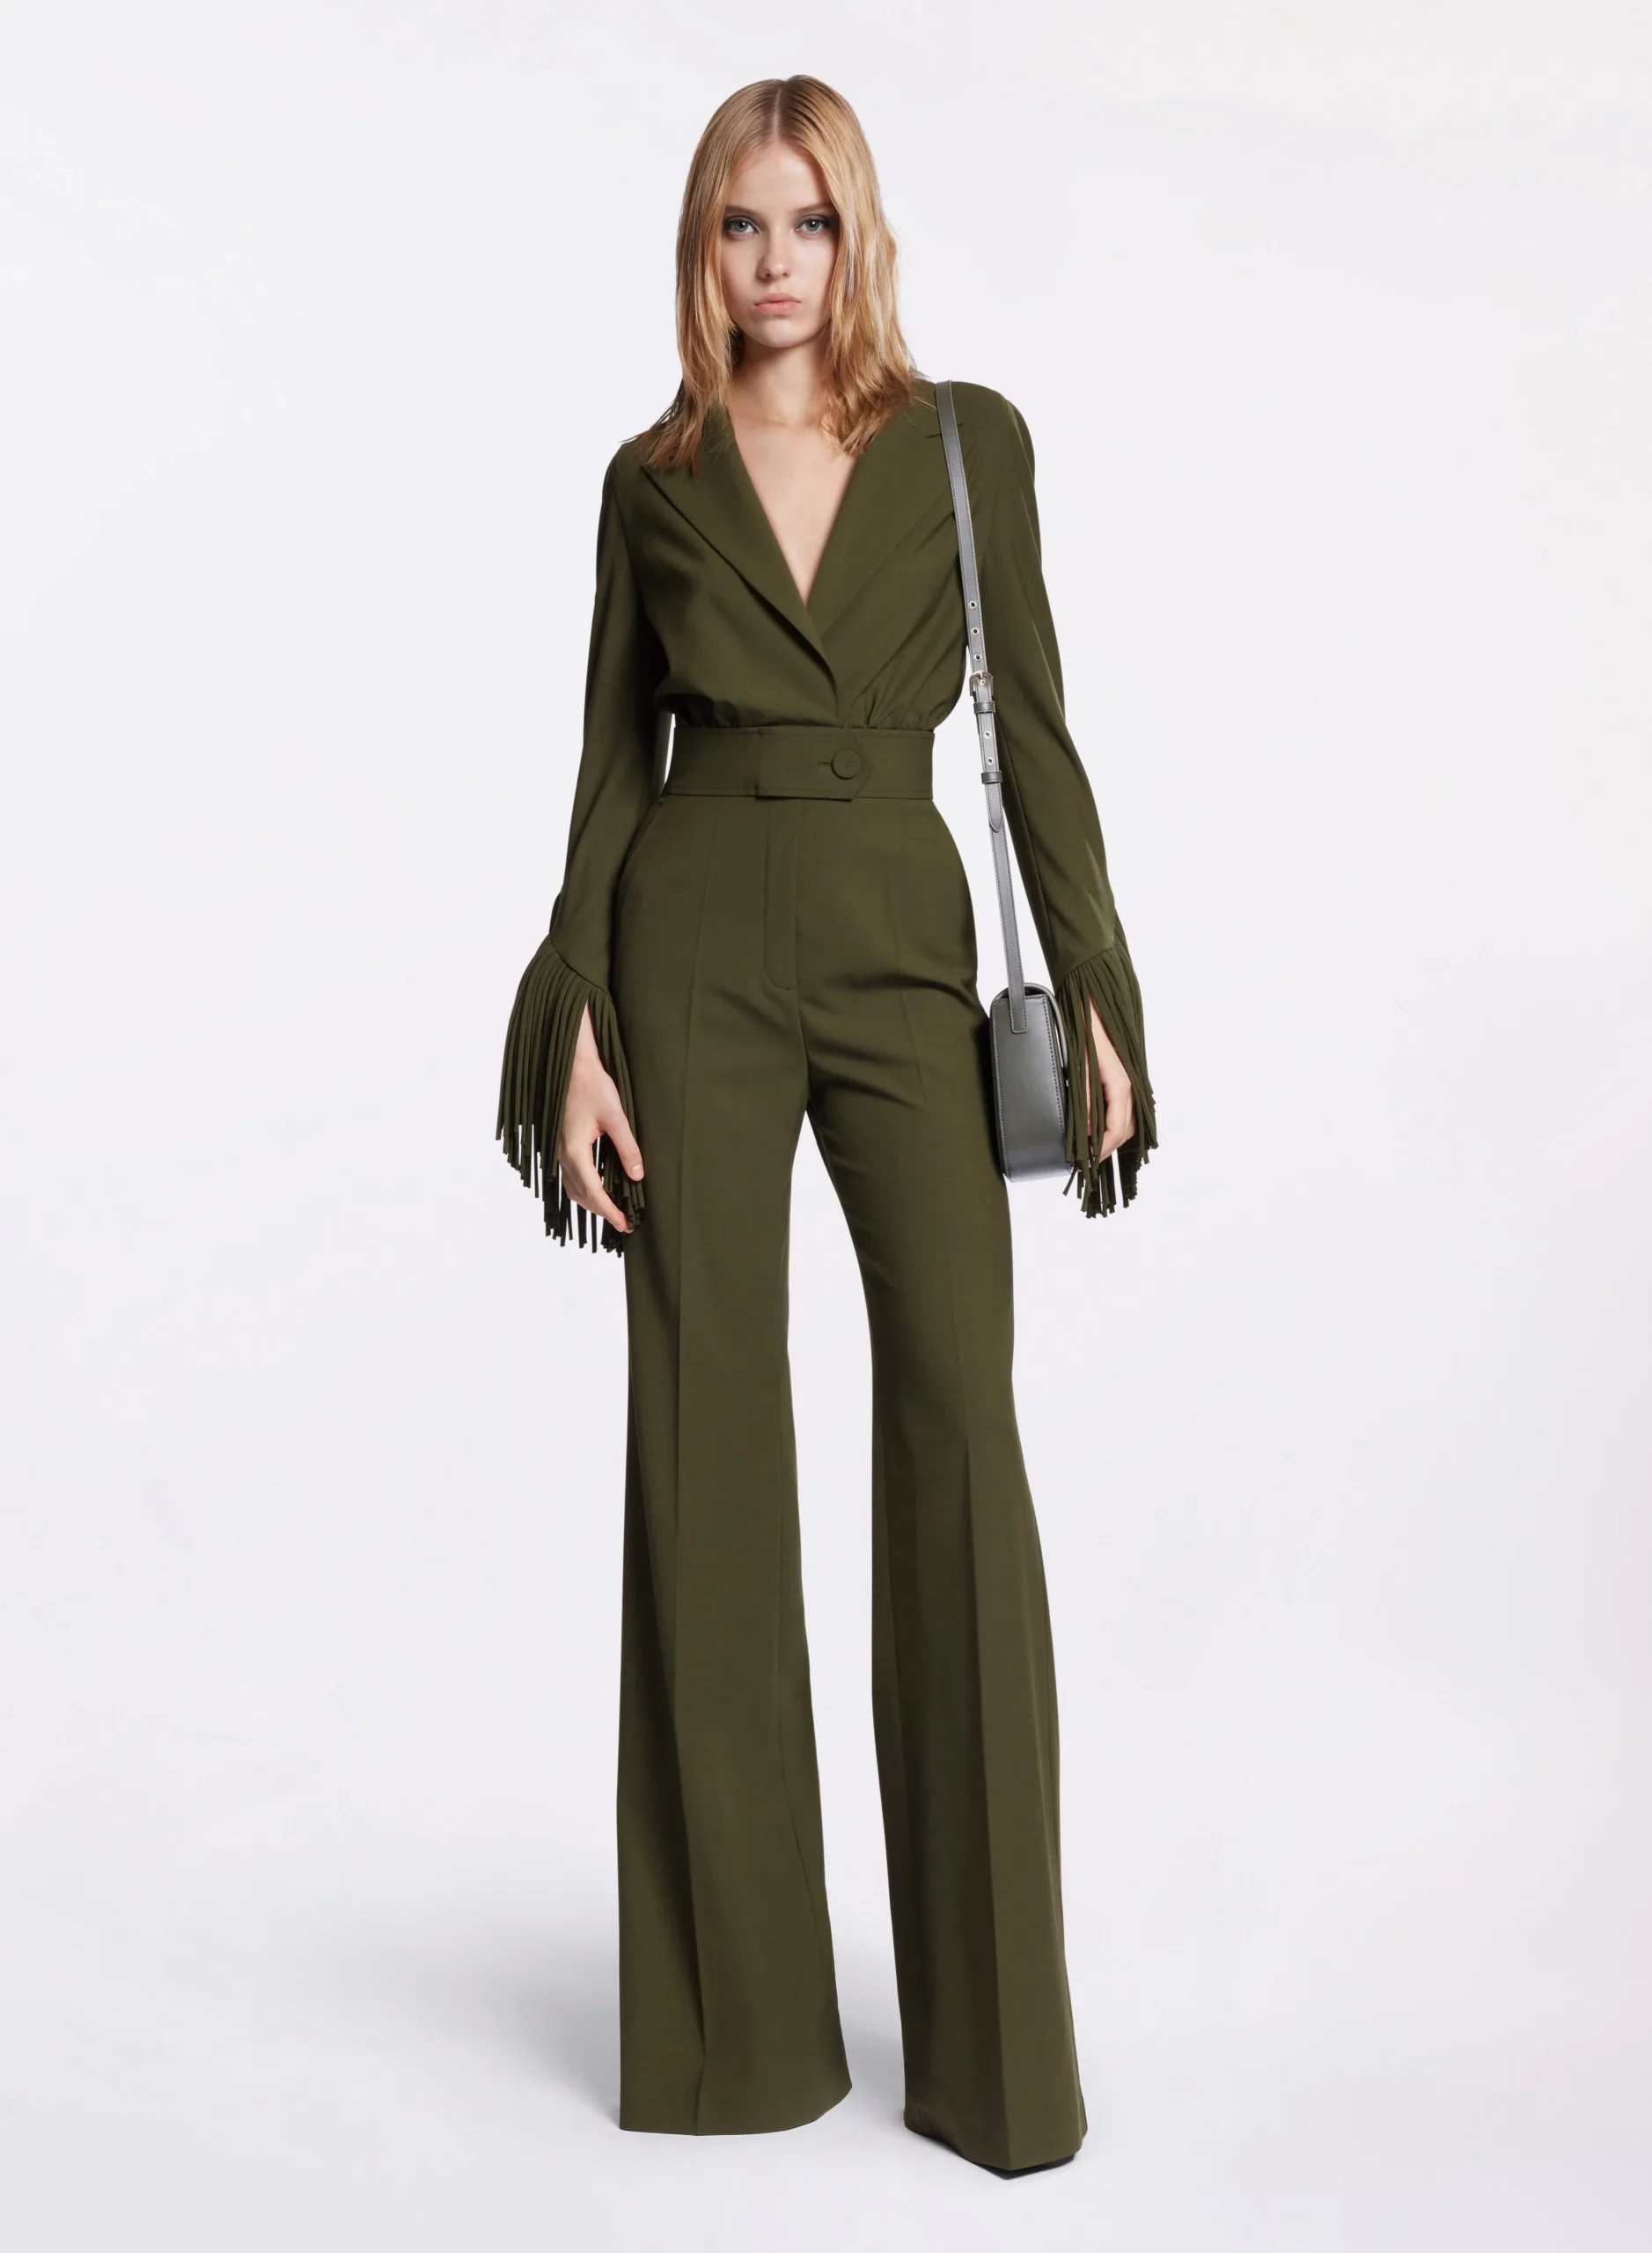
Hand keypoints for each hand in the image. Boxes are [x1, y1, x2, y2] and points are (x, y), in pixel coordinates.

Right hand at [558, 1004, 643, 1232]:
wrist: (571, 1064)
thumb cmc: (592, 1085)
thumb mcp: (616, 1117)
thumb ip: (627, 1147)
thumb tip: (637, 1176)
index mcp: (575, 1151)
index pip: (593, 1192)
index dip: (610, 1211)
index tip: (625, 1224)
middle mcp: (563, 1154)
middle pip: (580, 1195)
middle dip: (601, 1212)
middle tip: (623, 1223)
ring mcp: (559, 1149)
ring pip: (572, 1187)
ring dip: (591, 1202)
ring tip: (612, 1210)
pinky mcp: (562, 1143)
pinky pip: (570, 1175)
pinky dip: (583, 1188)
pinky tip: (598, 1186)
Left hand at [1084, 998, 1134, 1162]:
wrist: (1092, 1000)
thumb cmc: (1085, 1027)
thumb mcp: (1080, 1064)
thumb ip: (1083, 1097)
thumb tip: (1083, 1130)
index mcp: (1121, 1084)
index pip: (1117, 1130)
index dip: (1102, 1150)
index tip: (1086, 1163)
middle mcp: (1130, 1085)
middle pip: (1126, 1129)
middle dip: (1108, 1148)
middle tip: (1086, 1160)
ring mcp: (1128, 1080)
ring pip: (1128, 1119)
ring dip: (1112, 1136)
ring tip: (1091, 1147)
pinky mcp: (1122, 1076)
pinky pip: (1124, 1107)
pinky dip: (1114, 1122)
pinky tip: (1098, 1125)